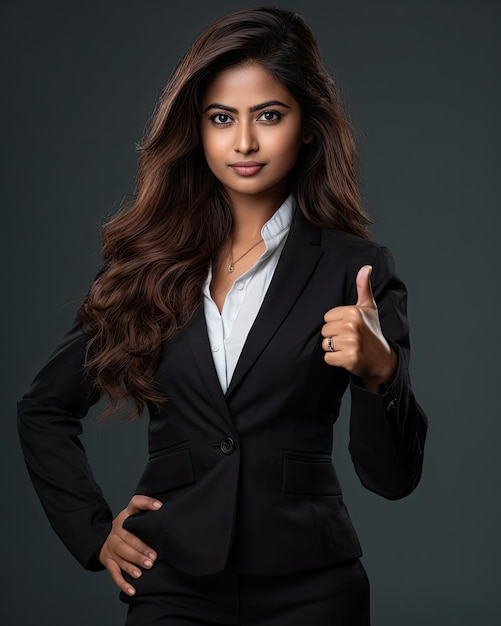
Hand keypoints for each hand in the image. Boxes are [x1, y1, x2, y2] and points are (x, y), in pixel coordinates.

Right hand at [98, 495, 161, 595]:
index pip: (135, 504)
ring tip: (143, 571)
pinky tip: (133, 589)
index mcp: (125, 516)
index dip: (147, 503)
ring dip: (132, 565)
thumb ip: (146, 509)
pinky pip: (115, 573)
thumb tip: (164, 507)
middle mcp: (117, 531)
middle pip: (127, 540)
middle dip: (140, 549)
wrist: (102, 538)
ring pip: (121, 557)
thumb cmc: (125, 526)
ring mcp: (111, 547)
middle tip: (153, 558)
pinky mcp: (108, 562)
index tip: (159, 507)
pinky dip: (123, 583)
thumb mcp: (133, 514)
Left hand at [322, 265, 396, 391]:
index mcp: (354, 312)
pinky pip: (328, 358)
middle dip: (334, 337)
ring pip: (325, 344)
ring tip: (349, 347)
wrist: (382, 359)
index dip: (336, 324)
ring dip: (334, 349)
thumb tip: (366, 267)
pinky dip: (335, 360)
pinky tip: (347, 357)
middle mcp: (352, 325)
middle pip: (324, 331)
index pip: (327, 318)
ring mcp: (351, 342)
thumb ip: (364, 287)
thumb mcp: (369, 308)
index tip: (350, 327)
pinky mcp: (349, 358)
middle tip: (350, 339)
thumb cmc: (373, 331)